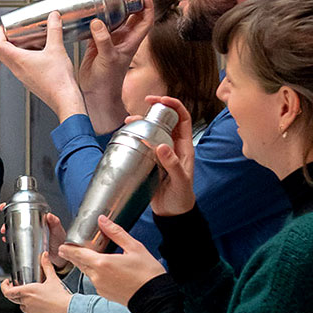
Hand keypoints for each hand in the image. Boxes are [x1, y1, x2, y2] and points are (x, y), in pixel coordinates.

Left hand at [0, 13, 85, 121]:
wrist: (64, 99)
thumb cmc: (58, 79)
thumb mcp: (57, 48)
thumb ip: (54, 30)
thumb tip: (53, 16)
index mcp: (19, 61)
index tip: (1, 27)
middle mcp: (18, 70)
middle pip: (1, 55)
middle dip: (2, 42)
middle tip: (8, 33)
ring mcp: (23, 77)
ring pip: (9, 62)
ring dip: (10, 51)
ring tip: (21, 41)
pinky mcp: (30, 82)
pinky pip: (19, 68)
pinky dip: (20, 59)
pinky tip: (33, 55)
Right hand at [0, 211, 70, 270]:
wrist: (60, 257)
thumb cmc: (60, 241)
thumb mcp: (58, 230)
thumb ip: (55, 222)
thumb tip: (49, 215)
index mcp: (40, 219)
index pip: (26, 209)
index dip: (15, 206)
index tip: (6, 206)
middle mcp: (33, 225)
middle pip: (17, 219)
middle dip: (7, 220)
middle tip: (5, 224)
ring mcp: (29, 234)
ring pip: (15, 229)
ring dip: (8, 230)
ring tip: (5, 232)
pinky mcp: (27, 244)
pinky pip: (16, 240)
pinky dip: (10, 240)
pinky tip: (8, 240)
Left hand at [1, 253, 72, 312]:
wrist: (69, 310)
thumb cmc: (60, 297)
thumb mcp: (52, 279)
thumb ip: (46, 266)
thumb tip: (44, 256)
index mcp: (28, 292)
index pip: (7, 292)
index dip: (4, 287)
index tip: (7, 282)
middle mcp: (27, 302)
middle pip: (12, 298)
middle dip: (12, 291)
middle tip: (15, 286)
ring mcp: (31, 310)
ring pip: (21, 305)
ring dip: (22, 299)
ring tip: (29, 293)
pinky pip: (29, 311)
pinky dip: (30, 306)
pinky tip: (39, 301)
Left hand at [59, 216, 163, 305]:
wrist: (155, 298)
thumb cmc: (147, 273)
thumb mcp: (134, 247)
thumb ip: (116, 233)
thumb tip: (103, 220)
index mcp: (102, 263)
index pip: (78, 254)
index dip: (68, 250)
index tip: (62, 246)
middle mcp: (97, 276)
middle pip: (80, 263)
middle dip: (73, 256)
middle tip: (67, 250)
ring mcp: (99, 287)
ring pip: (87, 272)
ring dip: (85, 264)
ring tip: (87, 256)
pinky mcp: (104, 294)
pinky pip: (95, 281)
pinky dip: (95, 273)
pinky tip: (103, 270)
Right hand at [79, 0, 154, 132]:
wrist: (96, 93)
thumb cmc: (108, 80)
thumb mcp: (109, 58)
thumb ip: (104, 40)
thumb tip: (97, 22)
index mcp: (131, 41)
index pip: (145, 19)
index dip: (147, 5)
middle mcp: (122, 39)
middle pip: (131, 16)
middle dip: (131, 1)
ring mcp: (109, 41)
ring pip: (114, 20)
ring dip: (113, 9)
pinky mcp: (96, 45)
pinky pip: (97, 28)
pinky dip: (95, 20)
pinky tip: (91, 13)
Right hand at [141, 95, 195, 216]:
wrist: (173, 213)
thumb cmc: (181, 197)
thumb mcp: (179, 180)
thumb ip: (172, 164)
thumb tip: (161, 145)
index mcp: (185, 147)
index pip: (182, 118)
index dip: (173, 105)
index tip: (159, 99)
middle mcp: (174, 147)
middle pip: (166, 121)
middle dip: (154, 110)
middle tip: (141, 106)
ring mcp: (162, 154)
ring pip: (153, 132)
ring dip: (142, 124)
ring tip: (129, 121)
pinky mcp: (151, 162)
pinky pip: (144, 145)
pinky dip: (136, 138)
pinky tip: (127, 138)